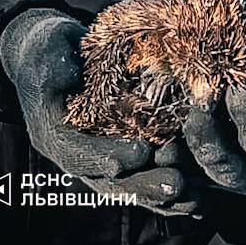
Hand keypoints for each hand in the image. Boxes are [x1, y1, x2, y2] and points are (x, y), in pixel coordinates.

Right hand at [0, 8, 197, 214]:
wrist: (60, 54)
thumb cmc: (50, 49)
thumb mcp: (44, 49)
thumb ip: (51, 65)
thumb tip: (66, 72)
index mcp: (54, 134)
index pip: (77, 153)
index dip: (105, 156)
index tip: (139, 152)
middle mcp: (79, 153)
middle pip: (111, 180)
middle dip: (144, 184)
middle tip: (176, 184)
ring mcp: (103, 156)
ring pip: (134, 183)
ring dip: (164, 191)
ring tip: (195, 195)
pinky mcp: (126, 151)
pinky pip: (149, 174)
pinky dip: (173, 185)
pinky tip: (201, 193)